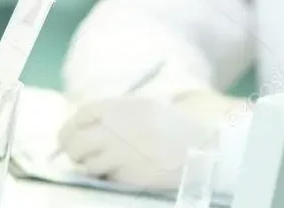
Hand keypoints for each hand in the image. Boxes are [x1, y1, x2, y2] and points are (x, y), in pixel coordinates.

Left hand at [57, 91, 243, 189]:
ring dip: (95, 165)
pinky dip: (113, 175)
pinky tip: (130, 169)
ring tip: (112, 162)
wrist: (210, 145)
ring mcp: (124, 153)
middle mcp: (120, 128)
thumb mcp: (156, 106)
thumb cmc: (184, 123)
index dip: (74, 125)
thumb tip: (95, 124)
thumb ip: (126, 112)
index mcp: (126, 107)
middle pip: (75, 142)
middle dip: (74, 149)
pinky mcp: (131, 175)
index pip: (82, 115)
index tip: (73, 133)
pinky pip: (109, 177)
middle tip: (80, 154)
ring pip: (89, 164)